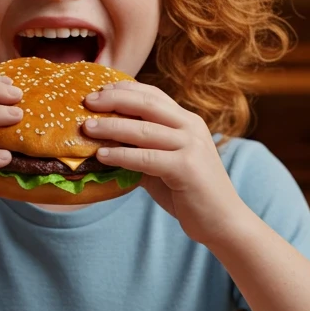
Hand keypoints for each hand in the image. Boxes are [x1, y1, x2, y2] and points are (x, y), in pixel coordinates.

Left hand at [82, 79, 246, 246]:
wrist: (222, 221)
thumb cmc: (189, 193)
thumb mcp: (164, 163)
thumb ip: (142, 150)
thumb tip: (102, 144)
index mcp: (187, 121)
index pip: (152, 95)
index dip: (123, 89)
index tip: (97, 90)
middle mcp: (191, 127)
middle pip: (146, 104)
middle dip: (113, 99)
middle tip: (87, 102)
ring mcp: (191, 146)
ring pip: (143, 130)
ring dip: (111, 127)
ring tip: (87, 128)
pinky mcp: (186, 168)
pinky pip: (146, 158)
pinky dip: (121, 155)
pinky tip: (101, 157)